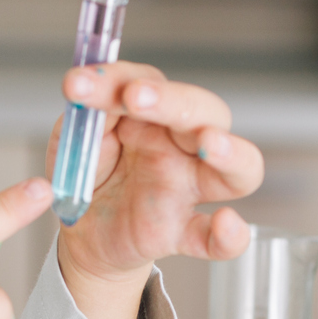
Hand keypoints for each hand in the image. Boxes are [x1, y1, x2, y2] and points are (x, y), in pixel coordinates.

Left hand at [47, 61, 264, 318]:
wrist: (81, 231)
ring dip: (231, 152)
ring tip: (209, 143)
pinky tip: (226, 223)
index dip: (119, 78)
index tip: (79, 84)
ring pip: (241, 168)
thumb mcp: (76, 138)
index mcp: (154, 116)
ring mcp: (188, 190)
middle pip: (207, 113)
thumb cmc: (88, 174)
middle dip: (174, 101)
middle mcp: (181, 147)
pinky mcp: (182, 233)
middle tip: (133, 97)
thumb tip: (94, 95)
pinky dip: (230, 236)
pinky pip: (216, 240)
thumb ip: (89, 117)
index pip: (152, 84)